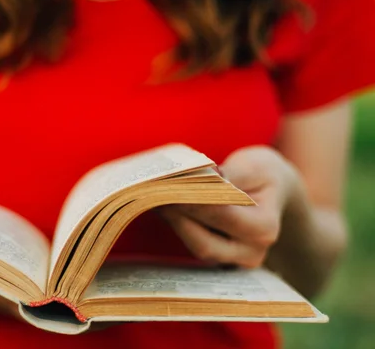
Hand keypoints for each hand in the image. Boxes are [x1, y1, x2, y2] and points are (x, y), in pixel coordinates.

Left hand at [160, 146, 300, 267]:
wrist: (273, 194)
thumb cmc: (264, 176)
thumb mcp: (255, 166)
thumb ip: (229, 175)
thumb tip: (200, 177)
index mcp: (265, 229)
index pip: (221, 216)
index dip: (192, 200)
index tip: (169, 184)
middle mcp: (250, 253)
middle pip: (203, 241)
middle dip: (176, 216)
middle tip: (152, 193)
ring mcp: (233, 261)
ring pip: (194, 245)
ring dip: (172, 221)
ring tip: (153, 196)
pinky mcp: (217, 259)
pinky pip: (192, 243)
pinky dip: (177, 224)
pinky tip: (162, 204)